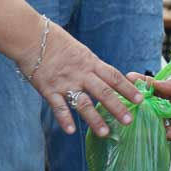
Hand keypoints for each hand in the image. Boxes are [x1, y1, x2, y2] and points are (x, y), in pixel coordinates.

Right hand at [21, 24, 143, 135]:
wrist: (31, 36)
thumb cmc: (56, 43)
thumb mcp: (81, 52)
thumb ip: (93, 67)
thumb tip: (109, 80)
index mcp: (90, 63)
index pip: (113, 77)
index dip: (127, 89)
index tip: (140, 100)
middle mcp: (81, 74)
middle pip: (103, 92)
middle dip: (117, 107)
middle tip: (129, 122)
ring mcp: (65, 83)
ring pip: (83, 103)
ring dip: (94, 119)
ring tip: (105, 133)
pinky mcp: (49, 89)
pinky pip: (58, 106)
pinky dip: (64, 119)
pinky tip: (70, 131)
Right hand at [131, 71, 170, 141]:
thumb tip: (155, 84)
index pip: (156, 85)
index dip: (144, 82)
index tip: (129, 78)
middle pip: (152, 102)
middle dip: (140, 99)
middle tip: (126, 95)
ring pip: (155, 118)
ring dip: (144, 115)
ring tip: (130, 110)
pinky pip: (165, 133)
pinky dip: (154, 131)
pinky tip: (144, 126)